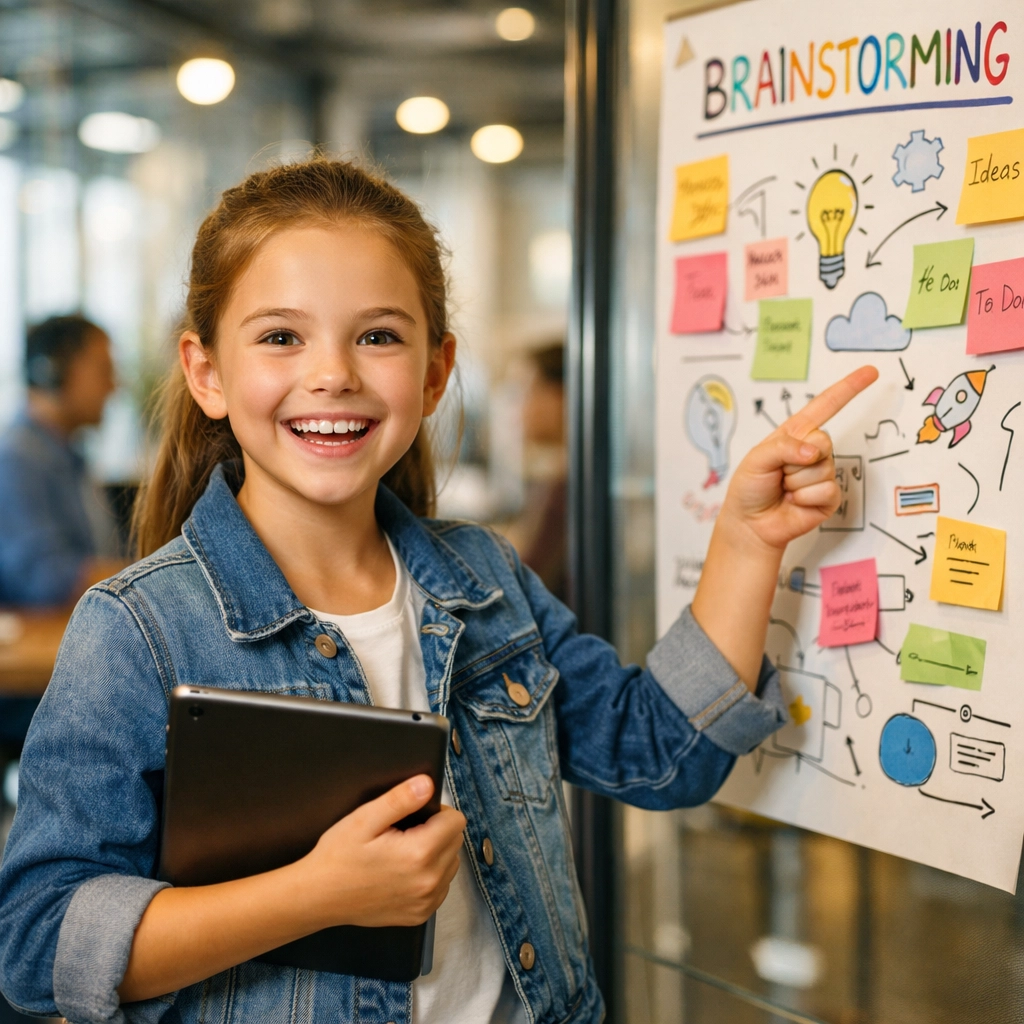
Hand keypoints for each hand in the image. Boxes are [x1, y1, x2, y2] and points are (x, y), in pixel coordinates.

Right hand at [301, 775, 466, 928]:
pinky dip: (430, 875)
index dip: (437, 812)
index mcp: (419, 854)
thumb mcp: (365, 818)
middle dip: (437, 831)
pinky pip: (441, 886)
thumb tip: (427, 785)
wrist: (318, 897)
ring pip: (451, 864)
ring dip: (437, 854)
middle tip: (404, 833)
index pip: (456, 821)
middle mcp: (428, 881)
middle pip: (455, 841)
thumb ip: (400, 799)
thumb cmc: (338, 856)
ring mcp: (426, 902)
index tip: (414, 816)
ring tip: (403, 852)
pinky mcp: (420, 915)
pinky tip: (404, 872)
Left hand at [719, 366, 877, 551]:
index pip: (825, 406)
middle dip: (796, 459)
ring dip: (797, 482)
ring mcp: (823, 473)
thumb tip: (814, 452)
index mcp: (796, 434)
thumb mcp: (756, 459)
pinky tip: (794, 502)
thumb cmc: (750, 488)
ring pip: (823, 468)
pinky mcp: (830, 497)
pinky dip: (805, 498)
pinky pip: (826, 490)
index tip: (870, 372)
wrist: (751, 523)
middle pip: (824, 440)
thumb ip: (783, 447)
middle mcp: (813, 451)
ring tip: (784, 489)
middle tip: (780, 473)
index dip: (848, 388)